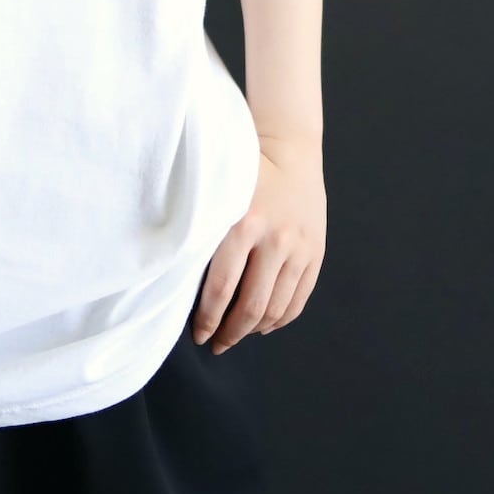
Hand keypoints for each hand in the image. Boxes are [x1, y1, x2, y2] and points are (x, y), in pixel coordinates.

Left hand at [192, 134, 325, 353]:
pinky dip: (281, 319)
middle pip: (250, 305)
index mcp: (242, 223)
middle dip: (230, 332)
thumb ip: (201, 226)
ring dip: (255, 329)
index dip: (208, 318)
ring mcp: (299, 248)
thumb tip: (176, 272)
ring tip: (237, 336)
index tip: (197, 335)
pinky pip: (299, 299)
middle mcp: (274, 239)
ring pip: (277, 308)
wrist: (290, 149)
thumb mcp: (218, 192)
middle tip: (215, 344)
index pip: (221, 287)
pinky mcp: (317, 254)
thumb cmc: (241, 169)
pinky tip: (265, 325)